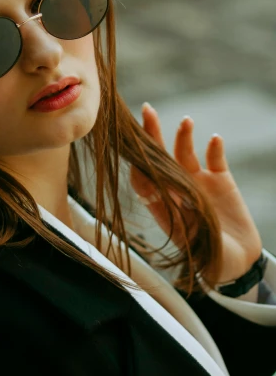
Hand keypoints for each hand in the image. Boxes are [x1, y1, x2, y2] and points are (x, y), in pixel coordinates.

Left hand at [130, 103, 262, 285]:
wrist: (239, 264)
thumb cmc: (209, 259)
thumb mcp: (191, 243)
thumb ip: (176, 219)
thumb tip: (156, 196)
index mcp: (163, 205)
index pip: (144, 178)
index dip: (139, 163)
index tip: (135, 149)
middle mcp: (177, 189)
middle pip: (161, 157)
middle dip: (153, 134)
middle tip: (147, 112)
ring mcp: (198, 182)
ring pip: (185, 153)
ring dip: (184, 136)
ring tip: (186, 122)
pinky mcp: (221, 180)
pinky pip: (215, 158)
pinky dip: (214, 147)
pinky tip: (214, 139)